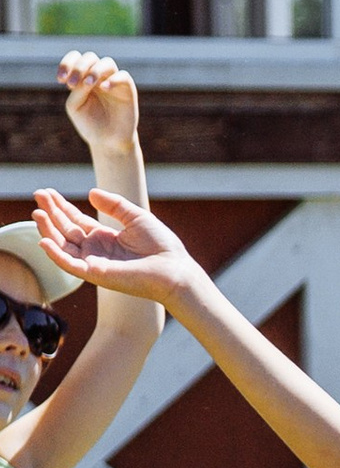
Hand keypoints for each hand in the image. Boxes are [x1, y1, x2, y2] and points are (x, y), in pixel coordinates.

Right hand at [33, 184, 195, 307]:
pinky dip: (56, 255)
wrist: (174, 269)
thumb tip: (90, 193)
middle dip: (51, 213)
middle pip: (66, 230)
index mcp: (104, 238)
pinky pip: (70, 265)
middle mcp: (96, 251)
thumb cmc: (161, 245)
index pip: (76, 220)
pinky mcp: (96, 274)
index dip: (61, 207)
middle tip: (38, 195)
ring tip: (37, 213)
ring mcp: (94, 263)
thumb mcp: (136, 217)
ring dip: (48, 230)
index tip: (47, 192)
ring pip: (63, 246)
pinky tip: (44, 241)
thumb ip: (114, 205)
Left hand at [59, 51, 137, 155]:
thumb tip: (87, 78)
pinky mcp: (128, 91)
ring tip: (88, 84)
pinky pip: (123, 76)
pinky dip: (113, 79)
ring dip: (94, 71)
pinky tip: (104, 88)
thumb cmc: (90, 124)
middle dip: (79, 67)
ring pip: (107, 63)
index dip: (67, 64)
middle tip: (72, 84)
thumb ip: (78, 89)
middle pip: (90, 57)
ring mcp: (114, 82)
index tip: (61, 80)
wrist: (108, 142)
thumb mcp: (75, 106)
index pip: (76, 58)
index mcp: (83, 78)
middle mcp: (99, 77)